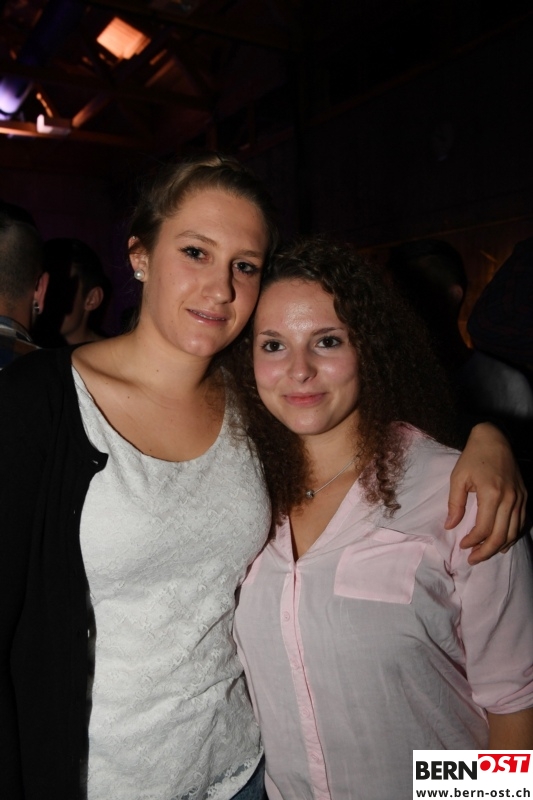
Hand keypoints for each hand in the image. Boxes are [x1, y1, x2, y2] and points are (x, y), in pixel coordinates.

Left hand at [445, 423, 526, 563]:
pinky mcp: (525, 497)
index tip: (462, 546)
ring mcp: (520, 498)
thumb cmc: (473, 457)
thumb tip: (450, 526)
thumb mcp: (458, 478)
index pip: (484, 528)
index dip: (473, 541)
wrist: (494, 439)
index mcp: (492, 493)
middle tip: (473, 559)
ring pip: (514, 532)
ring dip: (499, 547)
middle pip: (501, 535)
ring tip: (484, 554)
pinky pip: (522, 523)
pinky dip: (513, 536)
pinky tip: (502, 543)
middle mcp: (509, 498)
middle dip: (486, 551)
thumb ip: (454, 504)